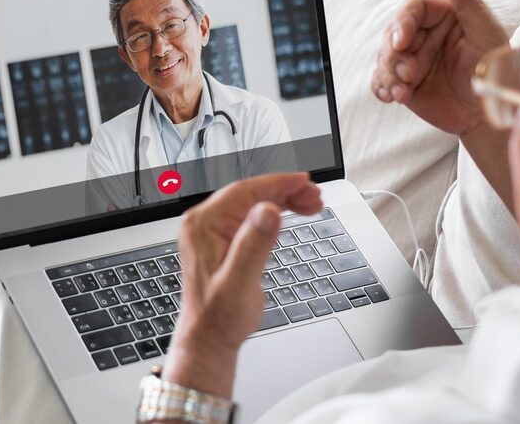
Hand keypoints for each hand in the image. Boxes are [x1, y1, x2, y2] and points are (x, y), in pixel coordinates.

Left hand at [162, 173, 322, 397]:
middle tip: (315, 196)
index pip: (245, 191)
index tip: (304, 181)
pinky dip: (273, 212)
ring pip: (252, 203)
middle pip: (250, 193)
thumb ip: (254, 245)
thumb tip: (268, 211)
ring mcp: (212, 230)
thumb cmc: (219, 316)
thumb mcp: (240, 281)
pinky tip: (291, 213)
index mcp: (203, 225)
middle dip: (285, 191)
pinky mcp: (222, 239)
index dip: (278, 183)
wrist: (209, 337)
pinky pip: (249, 216)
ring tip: (312, 204)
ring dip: (282, 200)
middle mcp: (204, 223)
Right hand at [372, 0, 507, 134]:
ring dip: (389, 74)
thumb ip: (467, 1)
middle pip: (392, 35)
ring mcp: (411, 60)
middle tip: (408, 74)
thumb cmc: (495, 69)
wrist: (490, 111)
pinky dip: (382, 88)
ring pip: (384, 58)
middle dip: (394, 56)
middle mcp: (423, 36)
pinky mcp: (403, 83)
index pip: (413, 9)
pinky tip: (392, 96)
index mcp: (442, 17)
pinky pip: (381, 81)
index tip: (402, 41)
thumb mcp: (485, 32)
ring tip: (402, 92)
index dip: (402, 22)